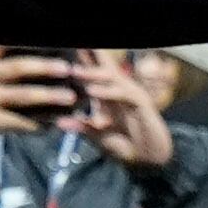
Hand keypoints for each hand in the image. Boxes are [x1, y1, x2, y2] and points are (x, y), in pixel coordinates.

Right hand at [0, 49, 75, 159]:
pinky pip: (18, 122)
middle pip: (16, 67)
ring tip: (71, 97)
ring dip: (48, 96)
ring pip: (21, 96)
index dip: (31, 39)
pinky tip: (55, 123)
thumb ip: (1, 60)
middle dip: (45, 66)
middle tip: (68, 68)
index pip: (6, 42)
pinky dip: (39, 123)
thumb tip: (40, 47)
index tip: (57, 36)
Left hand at [65, 55, 173, 170]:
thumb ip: (81, 127)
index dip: (83, 59)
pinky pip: (122, 94)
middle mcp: (118, 91)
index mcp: (107, 95)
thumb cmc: (124, 146)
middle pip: (103, 67)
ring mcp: (131, 94)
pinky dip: (107, 92)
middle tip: (73, 46)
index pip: (93, 72)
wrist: (148, 161)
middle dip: (89, 56)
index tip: (70, 47)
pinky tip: (93, 91)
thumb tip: (59, 122)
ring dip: (92, 73)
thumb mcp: (97, 137)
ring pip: (111, 77)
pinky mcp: (141, 103)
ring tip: (74, 71)